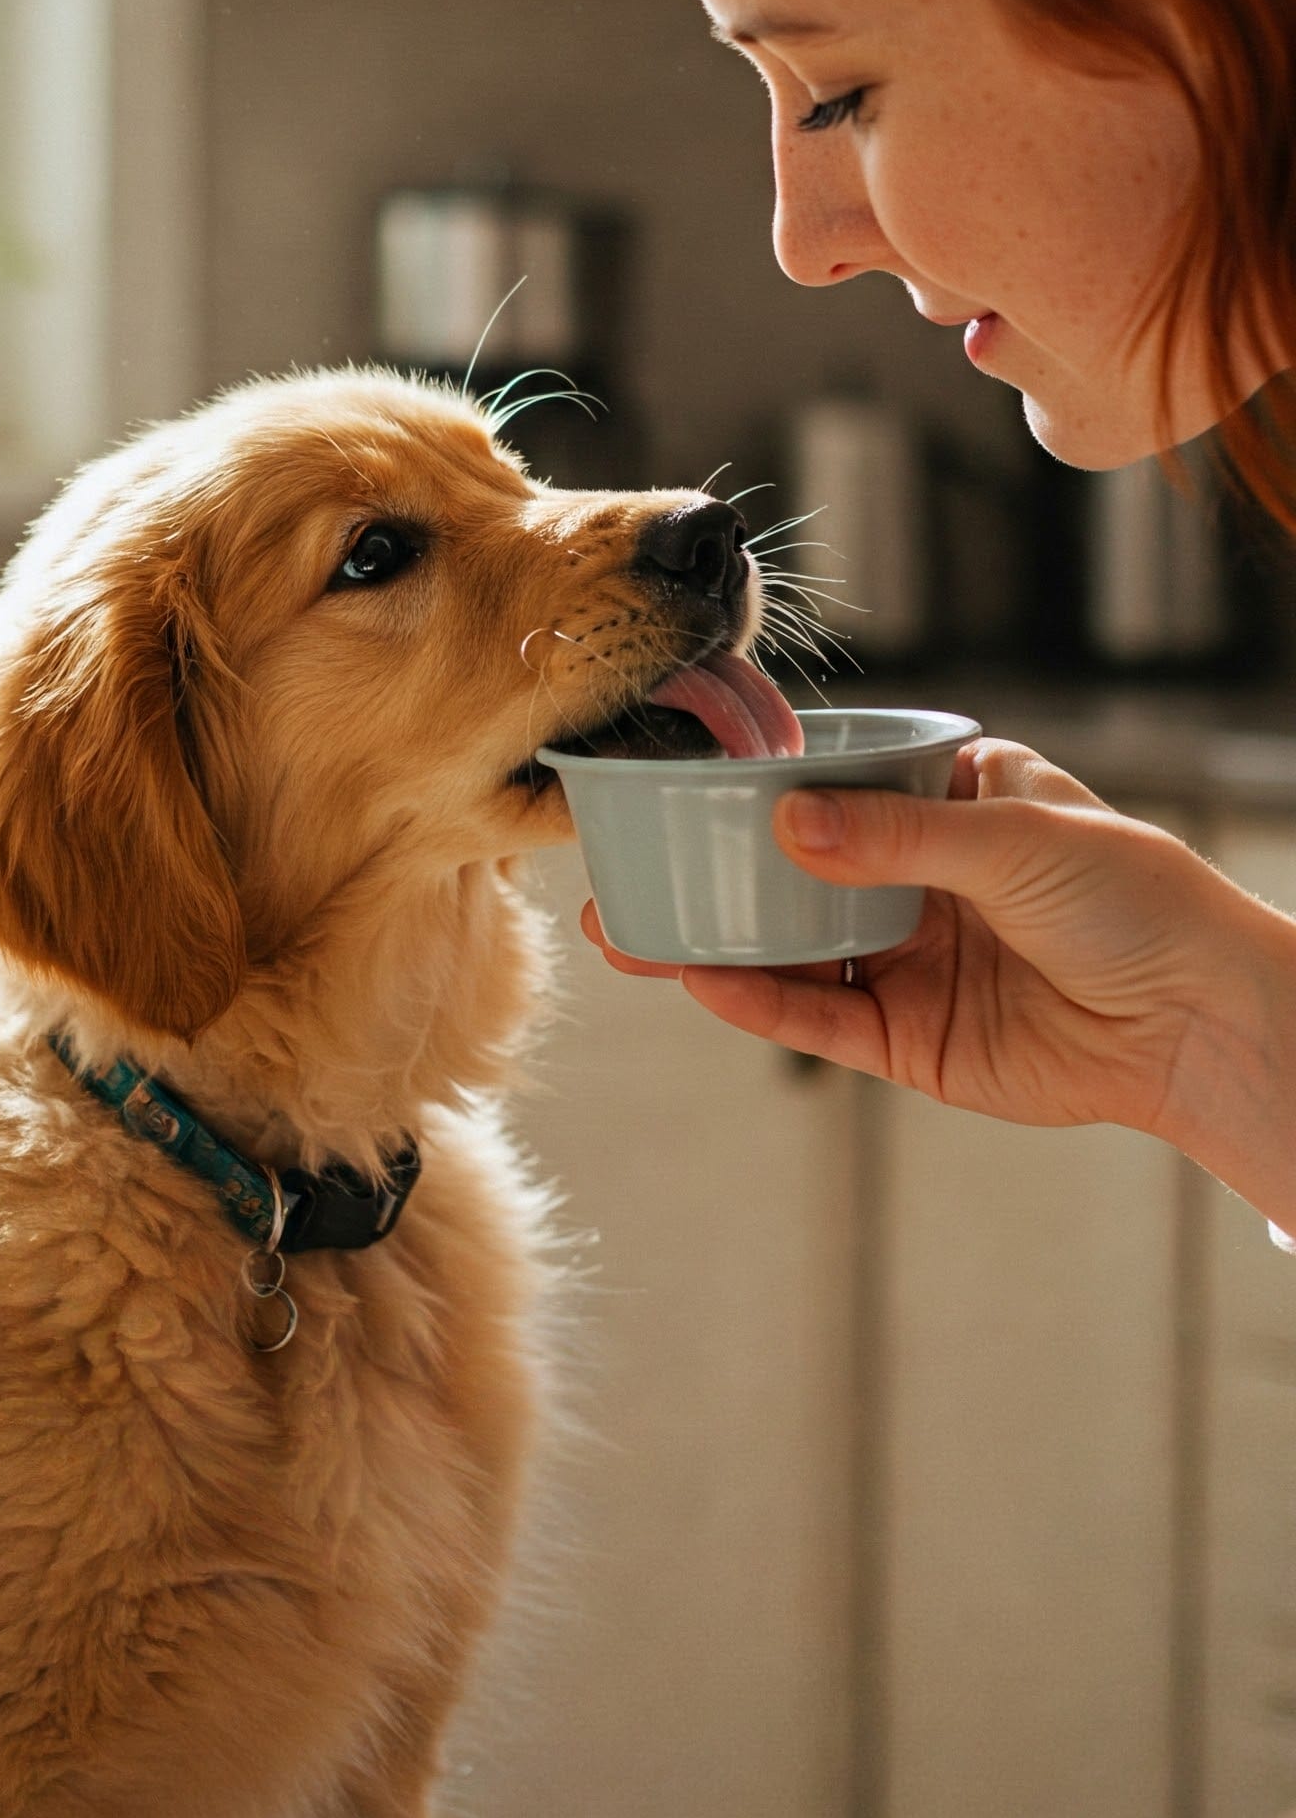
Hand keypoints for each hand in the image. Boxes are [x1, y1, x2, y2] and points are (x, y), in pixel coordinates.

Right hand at [583, 739, 1295, 1195]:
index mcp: (950, 803)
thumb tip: (785, 823)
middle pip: (791, 871)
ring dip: (710, 943)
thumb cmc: (1137, 899)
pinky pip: (821, 1017)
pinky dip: (762, 1002)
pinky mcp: (911, 1039)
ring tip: (628, 934)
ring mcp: (909, 960)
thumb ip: (893, 836)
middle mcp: (919, 879)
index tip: (677, 778)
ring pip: (789, 948)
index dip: (758, 784)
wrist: (1198, 1020)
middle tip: (620, 866)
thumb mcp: (1012, 837)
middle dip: (707, 871)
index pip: (836, 782)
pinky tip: (705, 979)